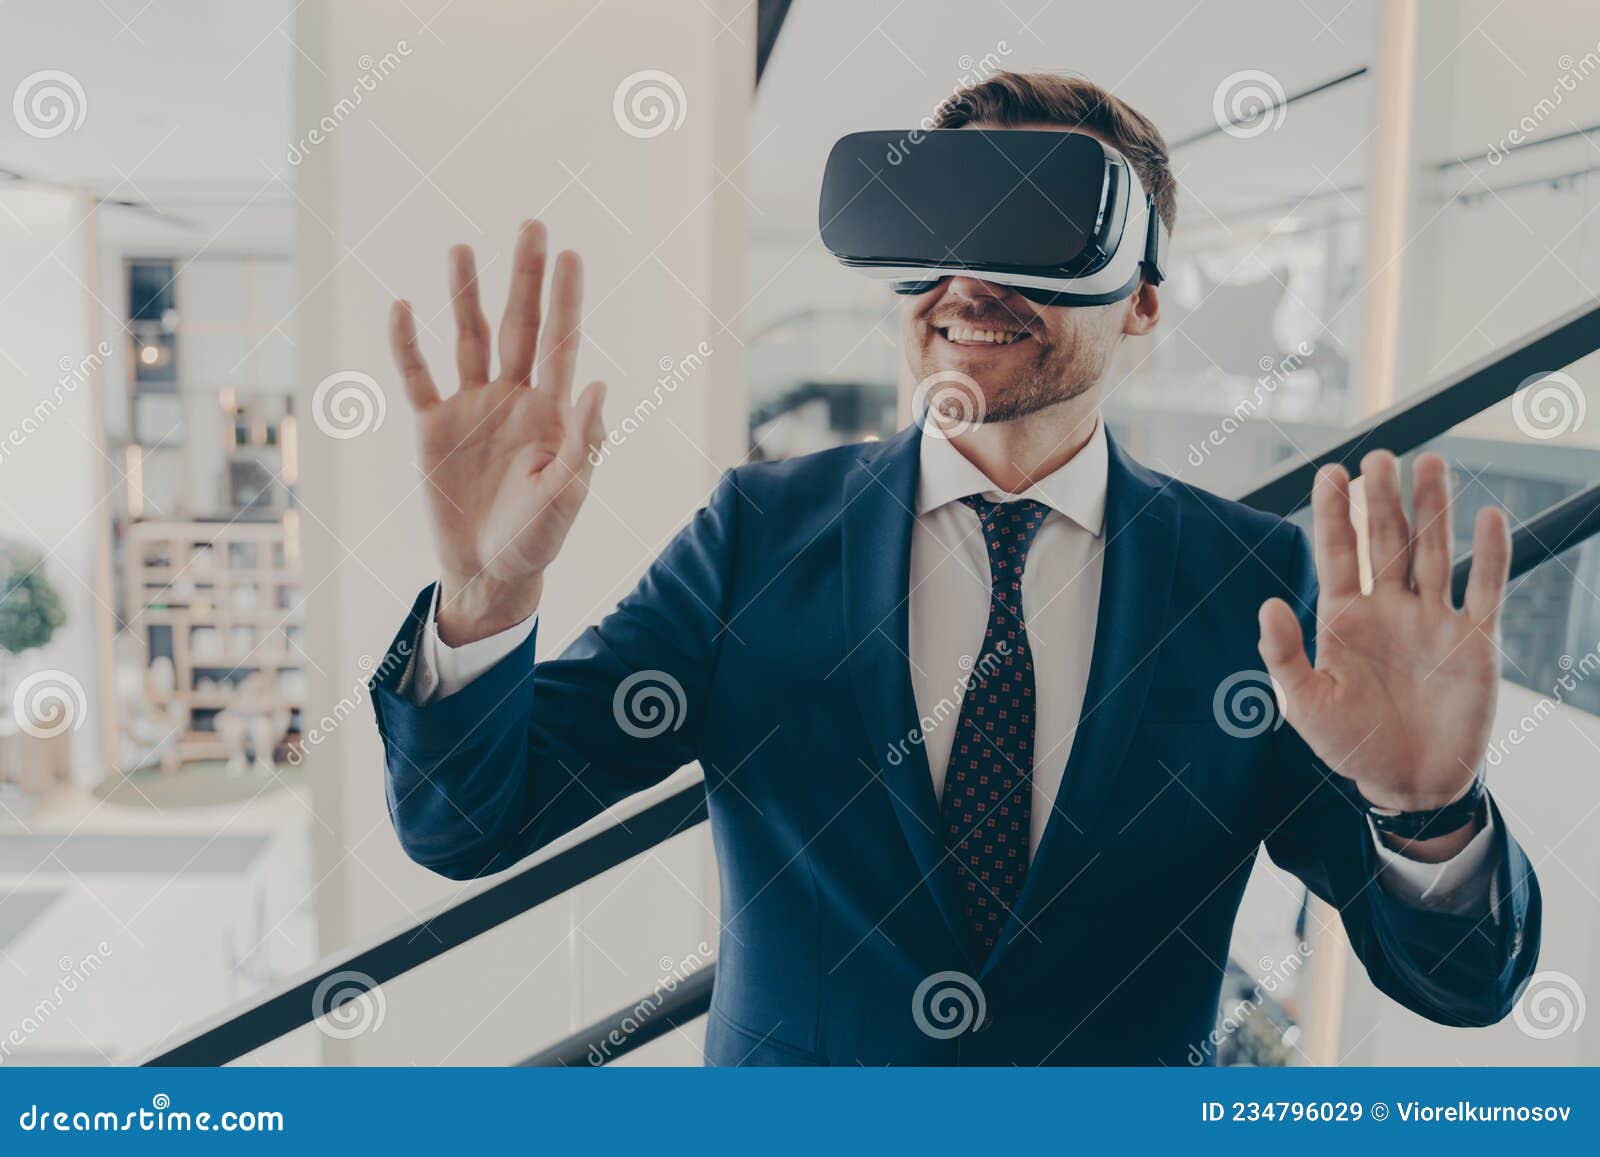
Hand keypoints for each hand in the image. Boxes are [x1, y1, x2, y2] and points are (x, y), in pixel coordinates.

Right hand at [390, 220, 605, 644]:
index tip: (571, 256)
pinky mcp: (433, 427)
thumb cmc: (538, 538)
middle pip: (520, 326)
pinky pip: (418, 377)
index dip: (565, 301)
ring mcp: (471, 408)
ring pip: (469, 339)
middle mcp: (512, 398)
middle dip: (525, 278)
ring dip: (466, 295)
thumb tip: (597, 384)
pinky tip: (403, 307)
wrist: (489, 572)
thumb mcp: (567, 494)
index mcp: (551, 412)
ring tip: (462, 248)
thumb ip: (583, 442)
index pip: (561, 343)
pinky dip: (408, 345)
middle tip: (533, 226)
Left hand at [1257, 452, 1510, 843]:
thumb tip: (1268, 604)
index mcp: (1344, 617)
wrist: (1408, 783)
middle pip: (1387, 541)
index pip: (1338, 552)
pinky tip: (1487, 517)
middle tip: (1381, 455)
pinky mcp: (1474, 642)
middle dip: (1383, 499)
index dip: (1334, 512)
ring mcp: (1433, 621)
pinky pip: (1485, 590)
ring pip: (1434, 553)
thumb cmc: (1350, 745)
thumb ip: (1284, 656)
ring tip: (1431, 465)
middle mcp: (1389, 609)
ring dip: (1434, 510)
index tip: (1329, 472)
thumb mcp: (1305, 704)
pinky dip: (1489, 555)